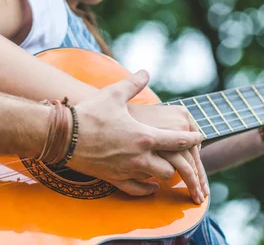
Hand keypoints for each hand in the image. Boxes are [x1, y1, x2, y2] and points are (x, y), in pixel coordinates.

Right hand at [67, 70, 204, 202]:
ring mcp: (127, 171)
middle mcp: (140, 157)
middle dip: (179, 162)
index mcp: (145, 136)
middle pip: (173, 168)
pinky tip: (152, 186)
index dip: (193, 140)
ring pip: (157, 180)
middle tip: (183, 157)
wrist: (63, 135)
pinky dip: (147, 189)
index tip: (201, 138)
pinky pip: (138, 190)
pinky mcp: (114, 179)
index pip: (179, 141)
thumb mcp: (114, 94)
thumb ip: (133, 84)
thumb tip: (145, 72)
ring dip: (163, 174)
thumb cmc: (90, 113)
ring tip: (168, 168)